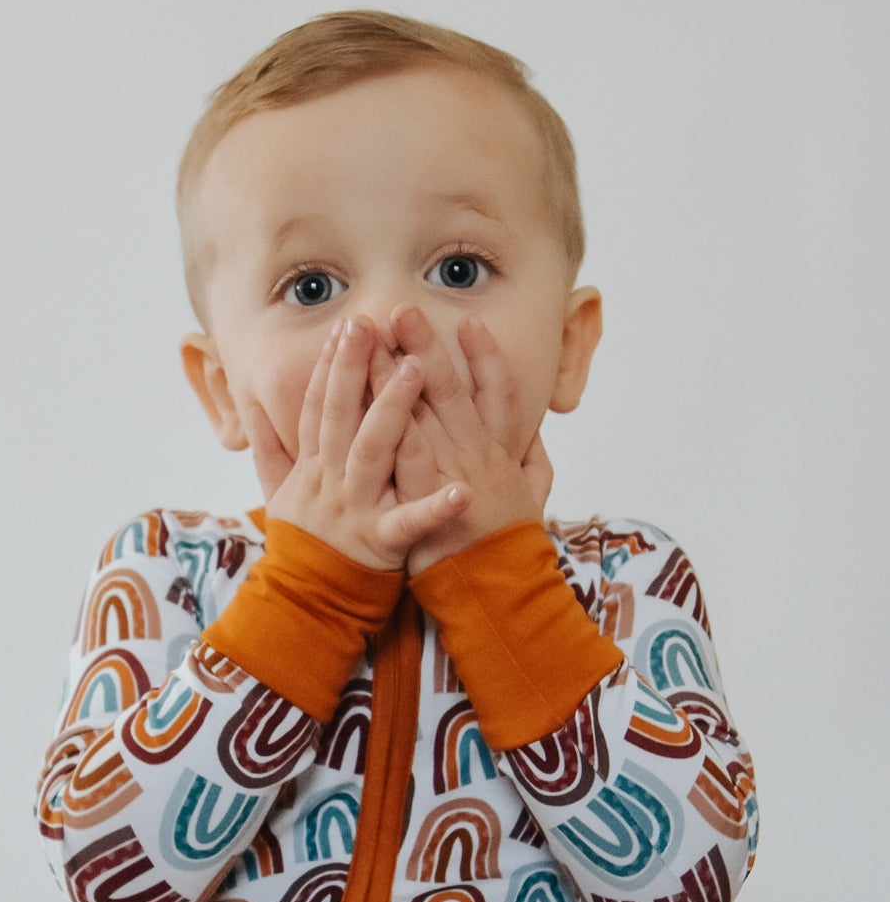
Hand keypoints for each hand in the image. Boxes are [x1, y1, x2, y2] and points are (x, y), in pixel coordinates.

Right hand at [245, 316, 472, 569]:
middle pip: (340, 416)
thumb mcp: (276, 495)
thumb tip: (252, 410)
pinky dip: (435, 508)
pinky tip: (462, 492)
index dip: (330, 366)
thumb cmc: (303, 545)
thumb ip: (269, 451)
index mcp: (313, 467)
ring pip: (372, 452)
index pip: (319, 407)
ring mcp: (354, 508)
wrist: (305, 602)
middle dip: (354, 369)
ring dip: (392, 410)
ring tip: (415, 371)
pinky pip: (410, 522)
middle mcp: (330, 480)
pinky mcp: (380, 541)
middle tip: (370, 325)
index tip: (344, 327)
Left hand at [364, 306, 554, 577]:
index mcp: (500, 451)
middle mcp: (475, 456)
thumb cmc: (508, 545)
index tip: (469, 322)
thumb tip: (533, 428)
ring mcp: (449, 476)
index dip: (485, 356)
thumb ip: (532, 458)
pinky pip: (403, 459)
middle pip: (448, 391)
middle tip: (402, 309)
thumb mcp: (533, 496)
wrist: (498, 592)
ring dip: (393, 376)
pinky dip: (388, 427)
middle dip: (425, 346)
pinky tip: (368, 401)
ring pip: (418, 415)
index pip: (496, 392)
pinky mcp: (423, 502)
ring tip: (373, 343)